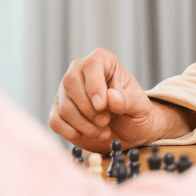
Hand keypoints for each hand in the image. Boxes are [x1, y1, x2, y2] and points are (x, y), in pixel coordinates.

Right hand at [49, 48, 193, 153]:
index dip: (94, 85)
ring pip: (64, 105)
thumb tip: (110, 97)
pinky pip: (55, 121)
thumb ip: (128, 100)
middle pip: (70, 82)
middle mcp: (80, 71)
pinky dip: (70, 131)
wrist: (129, 129)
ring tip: (103, 130)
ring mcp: (66, 91)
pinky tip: (86, 134)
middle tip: (106, 121)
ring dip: (84, 124)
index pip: (91, 64)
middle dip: (88, 109)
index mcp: (103, 61)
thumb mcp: (141, 106)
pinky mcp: (59, 111)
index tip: (102, 106)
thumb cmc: (136, 112)